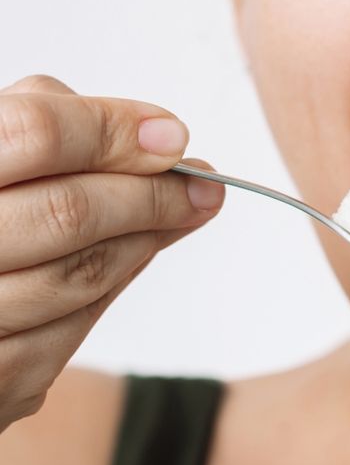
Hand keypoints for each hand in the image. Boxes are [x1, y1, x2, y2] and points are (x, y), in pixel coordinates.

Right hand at [0, 75, 224, 432]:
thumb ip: (31, 131)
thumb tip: (149, 134)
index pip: (34, 133)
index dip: (113, 130)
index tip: (173, 136)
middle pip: (68, 212)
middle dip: (151, 196)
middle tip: (203, 184)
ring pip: (79, 276)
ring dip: (147, 241)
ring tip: (183, 213)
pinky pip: (66, 335)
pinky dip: (109, 289)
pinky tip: (132, 258)